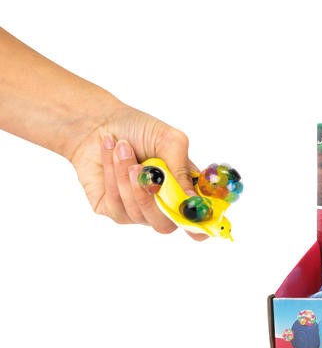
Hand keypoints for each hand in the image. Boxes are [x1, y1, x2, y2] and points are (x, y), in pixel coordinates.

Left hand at [69, 105, 205, 238]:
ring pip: (138, 213)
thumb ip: (181, 169)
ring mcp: (138, 211)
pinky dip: (113, 176)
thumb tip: (190, 199)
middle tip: (140, 168)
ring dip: (126, 177)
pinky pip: (117, 204)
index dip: (198, 225)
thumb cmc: (138, 129)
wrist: (97, 122)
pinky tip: (111, 154)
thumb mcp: (169, 140)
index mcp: (184, 191)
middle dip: (150, 197)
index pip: (197, 221)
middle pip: (165, 226)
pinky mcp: (113, 209)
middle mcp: (163, 206)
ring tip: (122, 147)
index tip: (192, 216)